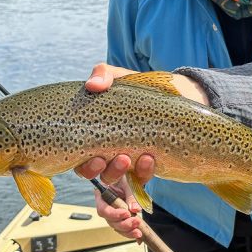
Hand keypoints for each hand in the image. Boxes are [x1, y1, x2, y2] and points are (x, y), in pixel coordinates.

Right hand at [74, 170, 144, 239]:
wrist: (131, 177)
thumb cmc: (126, 177)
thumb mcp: (128, 183)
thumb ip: (131, 196)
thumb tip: (135, 210)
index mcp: (102, 195)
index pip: (102, 209)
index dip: (113, 214)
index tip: (126, 213)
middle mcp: (105, 206)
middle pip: (110, 221)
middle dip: (123, 224)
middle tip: (136, 222)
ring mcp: (112, 214)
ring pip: (116, 227)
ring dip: (127, 231)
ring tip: (138, 232)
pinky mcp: (120, 219)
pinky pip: (123, 229)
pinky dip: (130, 233)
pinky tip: (139, 237)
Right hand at [78, 63, 208, 181]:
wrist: (174, 95)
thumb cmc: (138, 87)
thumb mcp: (120, 77)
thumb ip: (103, 75)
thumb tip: (92, 85)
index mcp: (93, 133)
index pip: (77, 156)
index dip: (81, 163)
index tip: (92, 155)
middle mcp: (106, 150)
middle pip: (92, 171)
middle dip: (95, 170)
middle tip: (104, 159)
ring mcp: (127, 159)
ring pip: (114, 176)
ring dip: (117, 171)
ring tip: (126, 158)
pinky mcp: (146, 164)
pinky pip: (141, 176)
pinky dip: (143, 171)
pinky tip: (149, 158)